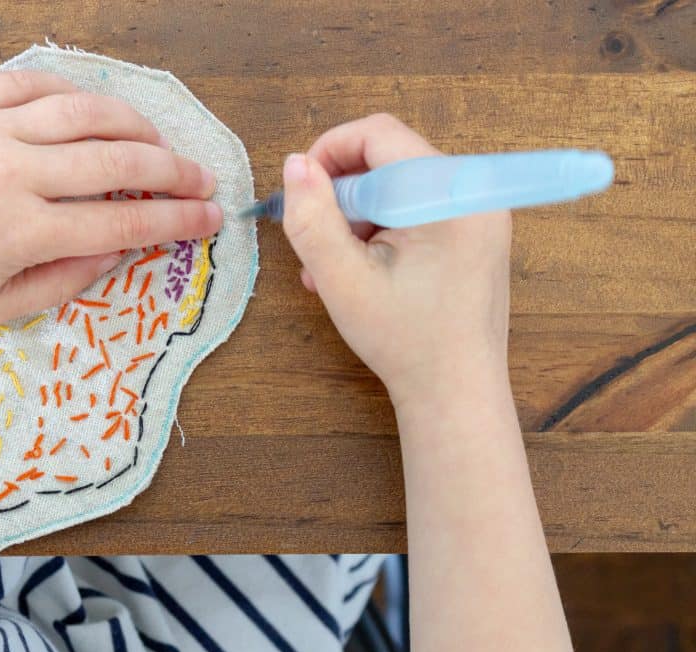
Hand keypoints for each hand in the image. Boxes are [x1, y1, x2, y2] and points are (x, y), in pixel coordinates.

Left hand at [0, 70, 220, 325]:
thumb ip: (64, 281)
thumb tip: (121, 249)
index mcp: (20, 232)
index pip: (123, 220)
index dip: (177, 221)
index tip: (213, 219)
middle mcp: (11, 172)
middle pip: (118, 161)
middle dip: (174, 171)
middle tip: (203, 179)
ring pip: (85, 112)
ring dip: (136, 125)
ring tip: (160, 143)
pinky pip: (35, 84)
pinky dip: (77, 95)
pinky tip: (98, 112)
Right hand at [280, 114, 511, 407]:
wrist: (455, 394)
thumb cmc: (405, 341)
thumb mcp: (342, 279)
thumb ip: (312, 218)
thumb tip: (295, 165)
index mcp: (450, 195)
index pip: (380, 134)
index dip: (329, 152)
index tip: (301, 192)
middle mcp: (475, 193)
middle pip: (390, 158)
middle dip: (343, 195)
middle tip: (317, 244)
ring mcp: (481, 213)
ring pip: (399, 185)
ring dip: (358, 217)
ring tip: (333, 268)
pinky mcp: (476, 233)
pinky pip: (418, 208)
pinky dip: (382, 229)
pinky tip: (360, 270)